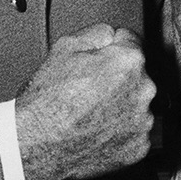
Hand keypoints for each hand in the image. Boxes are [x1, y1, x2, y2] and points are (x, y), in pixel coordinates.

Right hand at [14, 23, 155, 179]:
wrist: (35, 144)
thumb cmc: (48, 100)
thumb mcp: (66, 46)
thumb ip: (99, 32)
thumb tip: (113, 34)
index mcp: (130, 61)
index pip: (131, 44)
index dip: (111, 51)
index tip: (100, 63)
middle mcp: (145, 90)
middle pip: (137, 76)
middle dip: (119, 80)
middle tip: (91, 92)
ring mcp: (144, 122)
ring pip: (138, 106)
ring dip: (122, 107)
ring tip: (93, 114)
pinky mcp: (139, 147)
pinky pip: (136, 133)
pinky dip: (121, 133)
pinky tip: (99, 132)